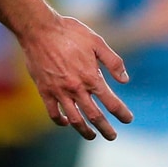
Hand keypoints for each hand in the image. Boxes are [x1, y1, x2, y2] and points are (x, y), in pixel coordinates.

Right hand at [19, 12, 132, 139]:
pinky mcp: (44, 91)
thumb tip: (125, 80)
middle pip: (95, 116)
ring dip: (85, 131)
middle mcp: (76, 88)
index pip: (111, 102)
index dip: (122, 113)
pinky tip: (67, 122)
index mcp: (91, 77)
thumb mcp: (97, 42)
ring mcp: (59, 92)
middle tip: (113, 136)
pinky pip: (53, 113)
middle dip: (106, 129)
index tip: (128, 119)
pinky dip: (61, 121)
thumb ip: (113, 62)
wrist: (39, 29)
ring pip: (74, 119)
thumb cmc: (69, 32)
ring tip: (92, 136)